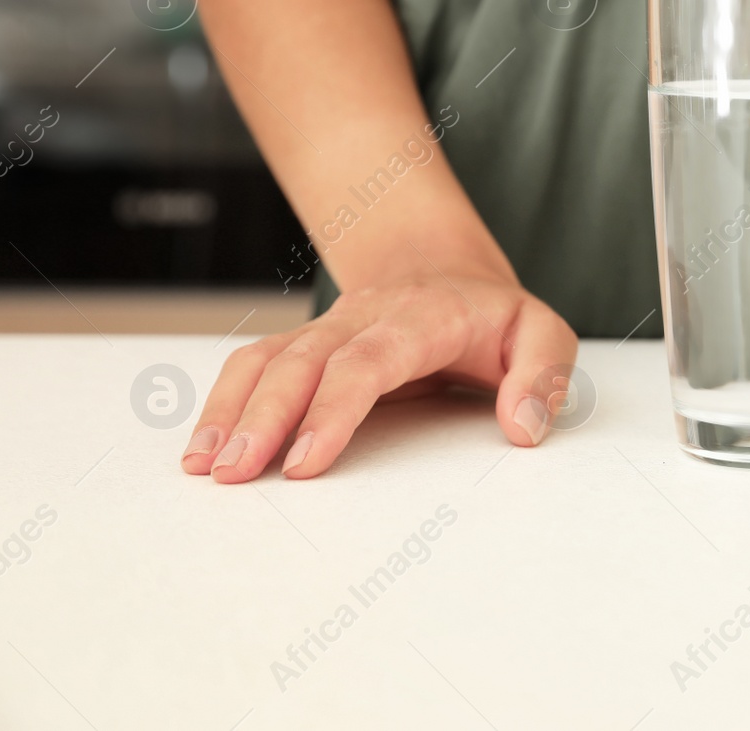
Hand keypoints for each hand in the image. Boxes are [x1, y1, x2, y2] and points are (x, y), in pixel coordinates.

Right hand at [181, 272, 577, 482]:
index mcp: (424, 315)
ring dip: (231, 409)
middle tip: (237, 474)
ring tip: (207, 467)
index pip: (370, 360)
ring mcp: (328, 329)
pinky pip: (255, 367)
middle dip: (265, 416)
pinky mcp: (306, 345)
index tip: (306, 462)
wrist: (450, 274)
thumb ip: (544, 376)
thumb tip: (524, 426)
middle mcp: (365, 316)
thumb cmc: (496, 318)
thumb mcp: (543, 334)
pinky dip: (224, 403)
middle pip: (304, 361)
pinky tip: (204, 448)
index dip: (333, 408)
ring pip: (267, 359)